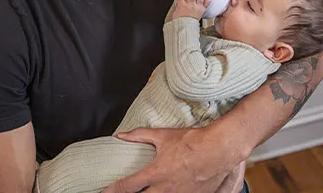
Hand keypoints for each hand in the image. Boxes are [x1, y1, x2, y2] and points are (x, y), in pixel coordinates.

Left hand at [104, 127, 244, 192]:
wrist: (219, 149)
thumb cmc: (192, 141)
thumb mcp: (163, 136)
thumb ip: (140, 135)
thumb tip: (121, 135)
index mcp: (155, 173)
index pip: (127, 186)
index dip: (112, 191)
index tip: (103, 192)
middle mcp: (165, 189)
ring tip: (146, 192)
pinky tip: (164, 192)